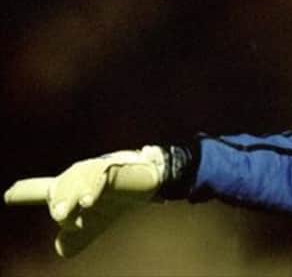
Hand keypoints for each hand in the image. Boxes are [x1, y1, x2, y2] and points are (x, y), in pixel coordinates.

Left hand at [4, 146, 165, 256]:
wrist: (149, 181)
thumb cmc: (116, 199)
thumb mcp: (95, 223)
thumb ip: (77, 236)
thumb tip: (60, 250)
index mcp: (67, 189)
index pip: (40, 190)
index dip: (23, 193)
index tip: (8, 194)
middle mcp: (76, 176)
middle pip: (59, 190)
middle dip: (58, 202)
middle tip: (60, 215)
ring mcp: (93, 172)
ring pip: (76, 184)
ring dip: (70, 198)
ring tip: (64, 214)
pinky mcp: (112, 170)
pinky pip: (99, 179)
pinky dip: (92, 190)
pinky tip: (87, 202)